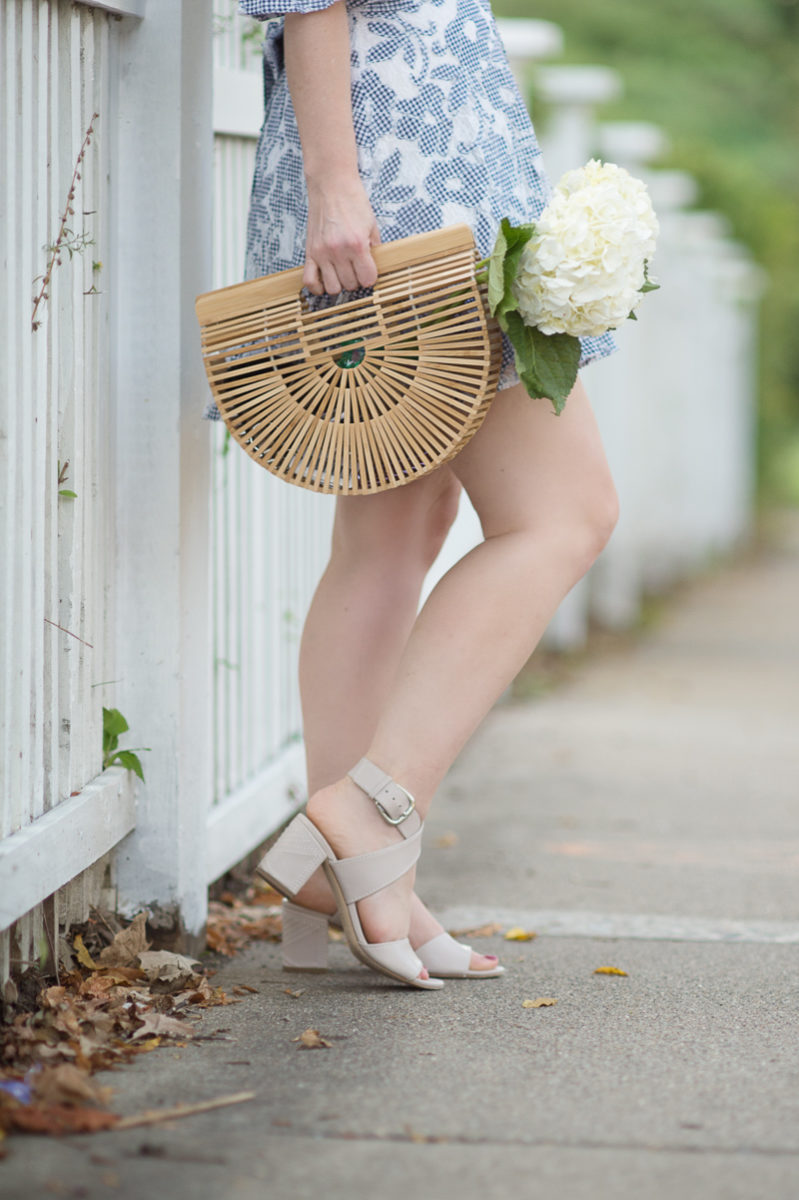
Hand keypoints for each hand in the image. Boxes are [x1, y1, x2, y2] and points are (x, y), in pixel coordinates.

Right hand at [303, 174, 380, 295]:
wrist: (331, 185)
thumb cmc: (353, 202)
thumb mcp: (371, 225)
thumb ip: (375, 248)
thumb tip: (375, 267)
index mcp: (357, 245)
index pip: (368, 279)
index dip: (370, 277)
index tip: (369, 271)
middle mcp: (339, 251)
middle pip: (350, 285)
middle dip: (356, 279)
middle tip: (355, 268)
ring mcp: (322, 253)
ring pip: (332, 288)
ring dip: (339, 283)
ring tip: (341, 272)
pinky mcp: (310, 251)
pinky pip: (309, 280)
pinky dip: (316, 287)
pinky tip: (324, 280)